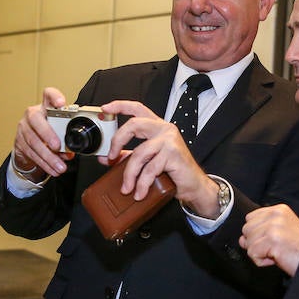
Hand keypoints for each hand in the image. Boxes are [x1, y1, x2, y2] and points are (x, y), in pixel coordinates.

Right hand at [13, 88, 73, 177]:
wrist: (30, 143)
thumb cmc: (49, 133)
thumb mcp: (59, 131)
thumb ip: (66, 139)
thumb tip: (69, 152)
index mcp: (45, 107)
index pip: (48, 95)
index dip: (54, 97)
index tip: (61, 103)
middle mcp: (32, 114)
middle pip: (36, 120)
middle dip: (47, 134)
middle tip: (58, 146)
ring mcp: (24, 127)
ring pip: (33, 141)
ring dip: (48, 156)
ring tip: (60, 166)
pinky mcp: (19, 142)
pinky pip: (31, 153)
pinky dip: (43, 163)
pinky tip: (52, 169)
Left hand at [99, 100, 220, 216]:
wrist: (194, 185)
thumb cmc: (173, 172)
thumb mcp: (147, 161)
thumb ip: (127, 156)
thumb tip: (106, 157)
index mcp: (157, 126)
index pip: (137, 108)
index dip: (120, 106)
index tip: (105, 108)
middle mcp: (164, 129)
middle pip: (133, 124)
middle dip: (117, 141)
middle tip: (110, 158)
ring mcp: (170, 140)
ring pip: (139, 153)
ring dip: (129, 174)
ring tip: (127, 188)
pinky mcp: (173, 154)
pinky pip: (150, 169)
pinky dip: (142, 184)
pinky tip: (140, 192)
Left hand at [240, 204, 298, 275]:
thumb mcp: (282, 230)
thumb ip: (262, 229)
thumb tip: (242, 239)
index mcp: (279, 210)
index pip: (250, 218)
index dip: (257, 233)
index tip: (272, 240)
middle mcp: (276, 215)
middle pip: (246, 229)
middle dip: (257, 243)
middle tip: (275, 248)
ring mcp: (273, 227)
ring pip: (248, 242)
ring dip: (260, 252)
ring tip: (277, 252)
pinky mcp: (272, 240)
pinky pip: (252, 253)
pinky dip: (261, 261)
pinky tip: (276, 258)